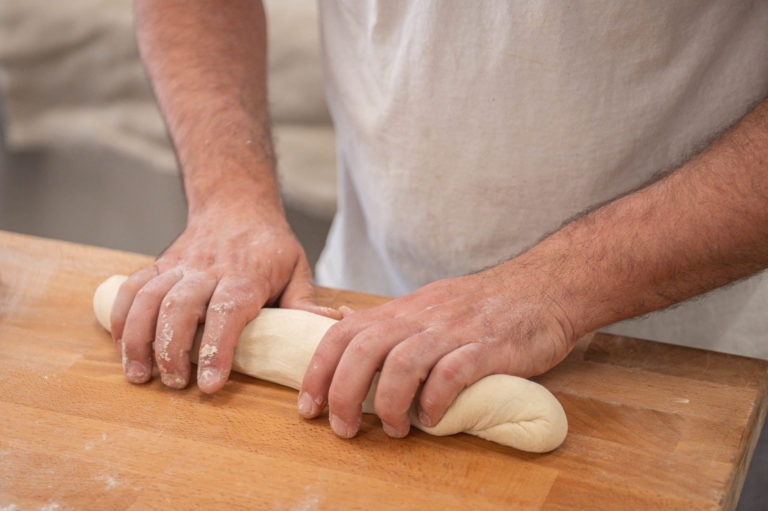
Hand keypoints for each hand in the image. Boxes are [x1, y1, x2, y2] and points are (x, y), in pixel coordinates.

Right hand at [110, 203, 339, 391]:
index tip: (210, 384)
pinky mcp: (160, 264)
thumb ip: (304, 303)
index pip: (228, 311)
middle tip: (175, 384)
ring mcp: (180, 266)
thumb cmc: (269, 245)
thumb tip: (327, 328)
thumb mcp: (296, 268)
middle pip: (180, 307)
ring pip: (149, 298)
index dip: (217, 348)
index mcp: (246, 275)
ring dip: (139, 338)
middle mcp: (208, 269)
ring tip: (140, 375)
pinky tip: (121, 345)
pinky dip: (120, 315)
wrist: (236, 204)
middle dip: (171, 350)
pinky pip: (132, 287)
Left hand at [298, 262, 576, 438]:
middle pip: (363, 350)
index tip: (308, 407)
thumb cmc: (481, 305)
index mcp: (401, 311)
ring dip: (388, 403)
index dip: (318, 370)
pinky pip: (450, 374)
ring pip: (402, 364)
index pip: (343, 334)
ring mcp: (452, 331)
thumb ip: (388, 320)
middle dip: (343, 393)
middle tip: (342, 428)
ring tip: (393, 429)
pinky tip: (432, 419)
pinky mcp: (485, 348)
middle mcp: (420, 318)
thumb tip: (343, 325)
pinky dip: (434, 401)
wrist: (542, 288)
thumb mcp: (426, 303)